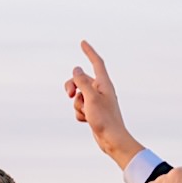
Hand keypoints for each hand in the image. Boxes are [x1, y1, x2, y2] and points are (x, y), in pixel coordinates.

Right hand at [65, 41, 140, 167]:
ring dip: (77, 105)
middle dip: (72, 86)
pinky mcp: (93, 112)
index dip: (89, 52)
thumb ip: (82, 82)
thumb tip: (76, 69)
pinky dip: (80, 114)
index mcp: (104, 84)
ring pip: (78, 96)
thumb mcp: (91, 98)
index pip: (96, 63)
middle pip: (81, 80)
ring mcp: (97, 102)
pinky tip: (87, 121)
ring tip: (86, 113)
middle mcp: (101, 90)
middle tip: (69, 94)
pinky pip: (80, 108)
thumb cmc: (105, 119)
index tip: (82, 42)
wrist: (112, 140)